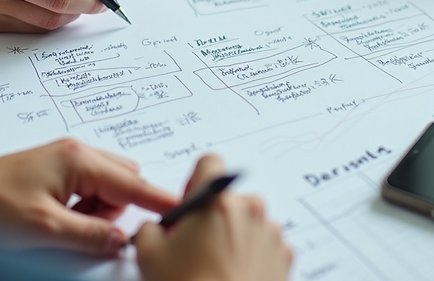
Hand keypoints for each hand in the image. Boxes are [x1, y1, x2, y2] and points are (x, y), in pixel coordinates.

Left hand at [0, 139, 177, 254]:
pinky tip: (58, 225)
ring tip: (64, 230)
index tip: (185, 210)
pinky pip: (86, 194)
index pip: (134, 182)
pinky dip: (83, 212)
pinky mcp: (52, 176)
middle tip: (93, 233)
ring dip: (99, 214)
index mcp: (78, 158)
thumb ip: (92, 234)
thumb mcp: (44, 229)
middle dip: (119, 211)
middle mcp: (75, 154)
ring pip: (107, 190)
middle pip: (125, 181)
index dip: (160, 200)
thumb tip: (123, 240)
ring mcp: (63, 163)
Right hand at [135, 155, 292, 280]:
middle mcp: (249, 209)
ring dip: (234, 236)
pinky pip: (265, 244)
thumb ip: (149, 229)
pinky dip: (253, 255)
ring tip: (216, 266)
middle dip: (213, 217)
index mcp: (216, 200)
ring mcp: (271, 232)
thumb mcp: (148, 255)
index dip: (195, 183)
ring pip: (248, 221)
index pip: (209, 163)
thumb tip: (155, 229)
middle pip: (229, 198)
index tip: (189, 206)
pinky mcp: (284, 256)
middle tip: (196, 246)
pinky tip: (235, 275)